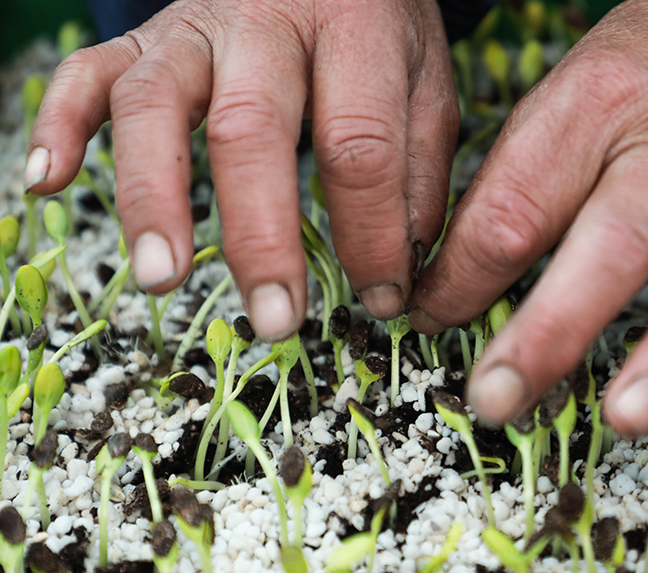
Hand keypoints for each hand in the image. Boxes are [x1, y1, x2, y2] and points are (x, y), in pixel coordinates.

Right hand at [25, 0, 457, 339]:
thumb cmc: (375, 31)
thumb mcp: (424, 87)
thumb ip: (417, 172)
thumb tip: (398, 271)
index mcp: (354, 30)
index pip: (360, 144)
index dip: (371, 233)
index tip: (381, 299)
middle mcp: (267, 23)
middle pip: (252, 128)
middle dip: (262, 236)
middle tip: (277, 320)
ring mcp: (195, 27)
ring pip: (155, 104)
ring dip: (153, 195)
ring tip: (161, 279)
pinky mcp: (146, 36)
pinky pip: (88, 72)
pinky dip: (62, 123)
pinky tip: (49, 181)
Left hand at [409, 0, 647, 437]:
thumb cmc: (625, 84)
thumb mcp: (549, 111)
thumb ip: (502, 198)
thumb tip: (444, 295)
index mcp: (592, 115)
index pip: (515, 207)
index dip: (462, 277)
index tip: (431, 320)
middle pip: (613, 245)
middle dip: (553, 329)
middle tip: (500, 396)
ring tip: (627, 417)